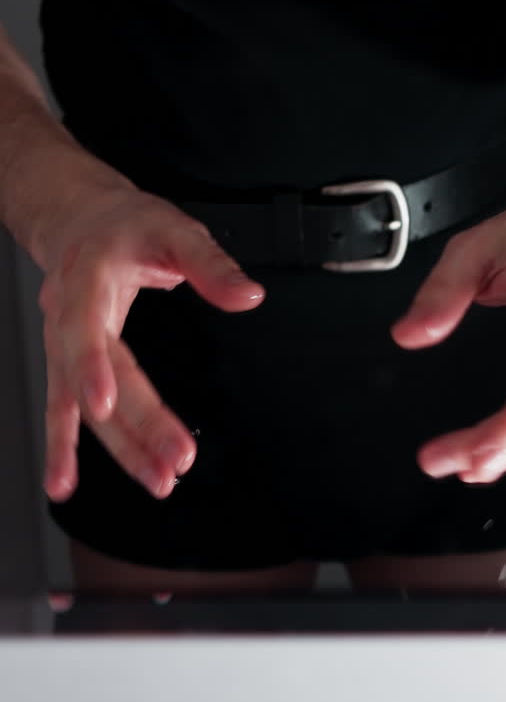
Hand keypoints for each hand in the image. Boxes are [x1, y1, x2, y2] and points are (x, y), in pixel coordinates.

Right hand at [38, 180, 264, 500]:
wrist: (80, 218)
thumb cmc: (127, 224)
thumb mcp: (175, 227)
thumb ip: (211, 263)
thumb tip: (248, 296)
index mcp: (86, 274)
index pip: (84, 323)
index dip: (91, 364)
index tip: (107, 402)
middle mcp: (65, 313)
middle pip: (94, 376)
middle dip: (132, 424)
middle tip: (173, 461)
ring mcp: (62, 343)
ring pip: (82, 403)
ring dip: (118, 446)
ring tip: (154, 481)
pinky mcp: (67, 364)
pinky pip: (63, 409)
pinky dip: (64, 448)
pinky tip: (65, 482)